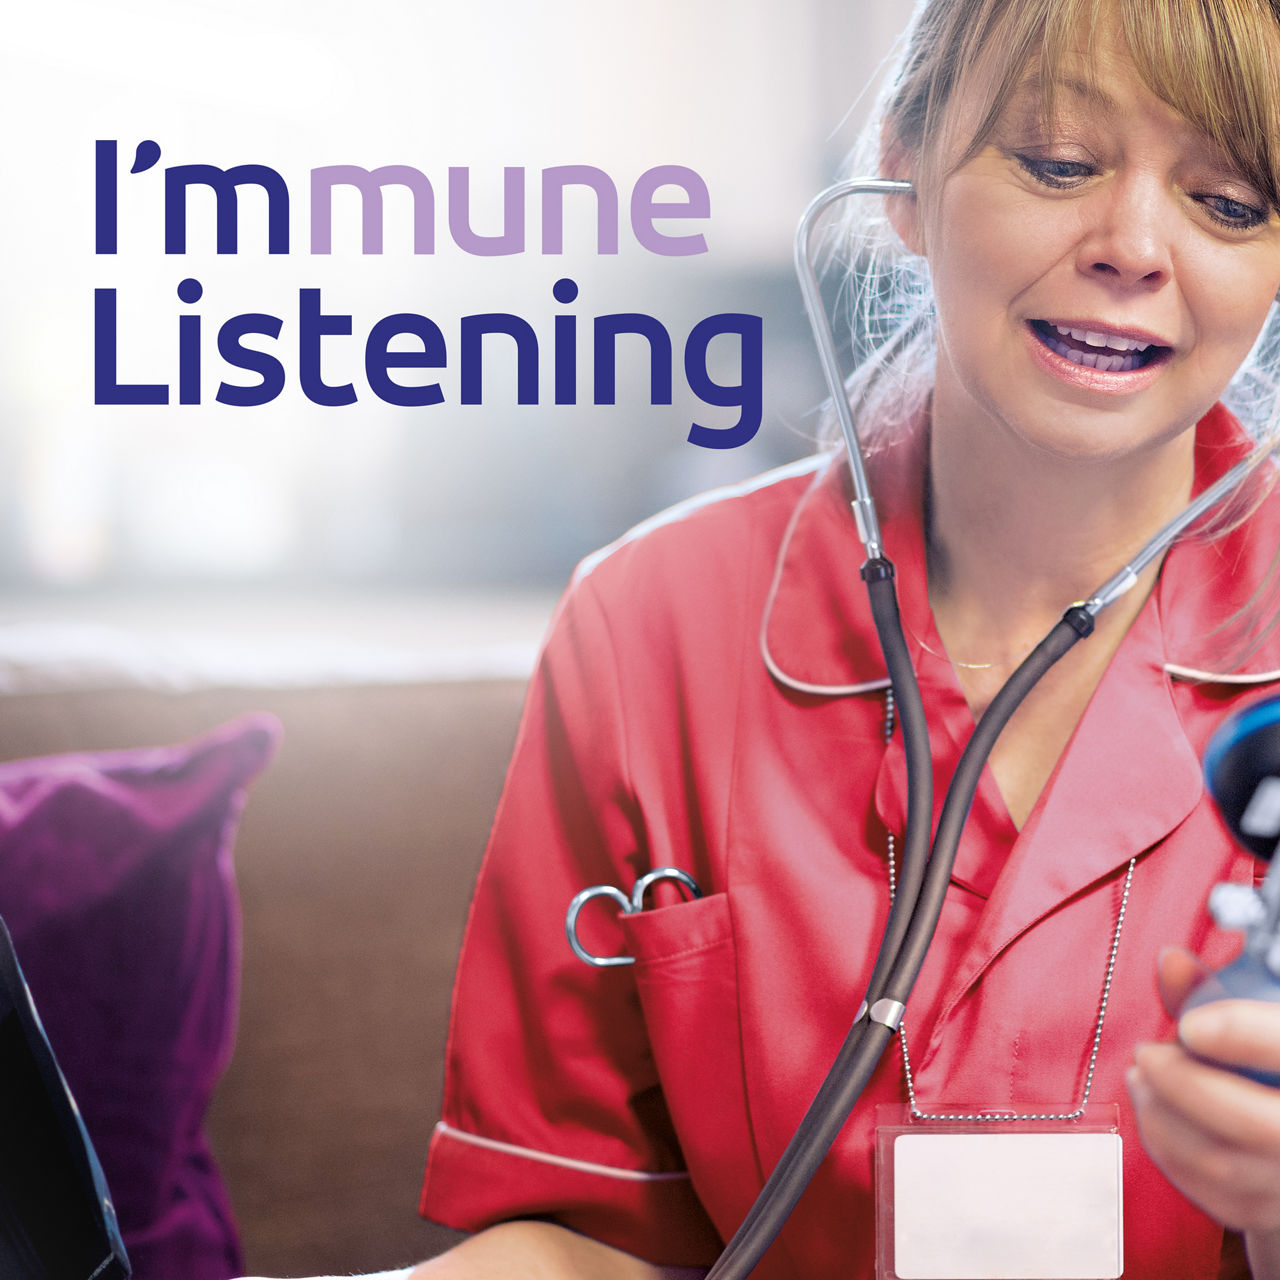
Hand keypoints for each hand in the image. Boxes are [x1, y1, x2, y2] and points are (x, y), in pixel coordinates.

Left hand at [1127, 948, 1279, 1232]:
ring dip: (1161, 1117)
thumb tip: (1169, 962)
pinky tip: (1154, 1115)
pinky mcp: (1271, 1212)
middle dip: (1184, 1085)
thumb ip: (1213, 986)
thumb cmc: (1262, 1058)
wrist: (1279, 1119)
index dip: (1241, 1033)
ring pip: (1224, 1166)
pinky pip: (1211, 1197)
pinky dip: (1167, 1152)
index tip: (1189, 1024)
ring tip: (1141, 1080)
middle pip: (1261, 1127)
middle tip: (1147, 1055)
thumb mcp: (1252, 1012)